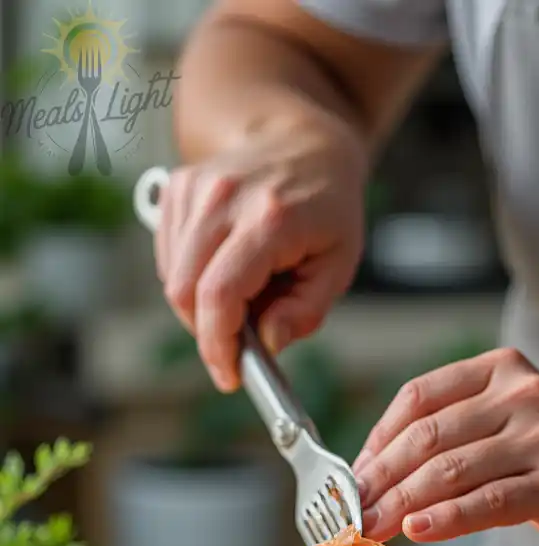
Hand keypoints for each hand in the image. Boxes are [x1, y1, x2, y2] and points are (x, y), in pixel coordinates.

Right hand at [155, 111, 366, 390]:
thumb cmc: (327, 211)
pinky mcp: (178, 186)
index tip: (229, 376)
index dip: (218, 346)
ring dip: (200, 308)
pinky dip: (191, 280)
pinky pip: (168, 256)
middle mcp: (224, 198)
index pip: (221, 294)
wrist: (305, 144)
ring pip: (171, 277)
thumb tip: (267, 342)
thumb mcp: (338, 266)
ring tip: (244, 299)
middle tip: (237, 350)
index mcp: (270, 219)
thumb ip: (304, 310)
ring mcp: (195, 188)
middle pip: (185, 290)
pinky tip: (225, 273)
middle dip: (207, 334)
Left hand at [352, 349, 538, 545]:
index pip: (419, 398)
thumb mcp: (514, 430)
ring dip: (400, 505)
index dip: (377, 440)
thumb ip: (458, 439)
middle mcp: (524, 394)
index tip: (353, 479)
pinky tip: (416, 533)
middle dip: (380, 480)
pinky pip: (488, 502)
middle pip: (428, 437)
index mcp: (504, 371)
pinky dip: (445, 519)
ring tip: (369, 530)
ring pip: (451, 471)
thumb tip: (379, 476)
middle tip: (350, 515)